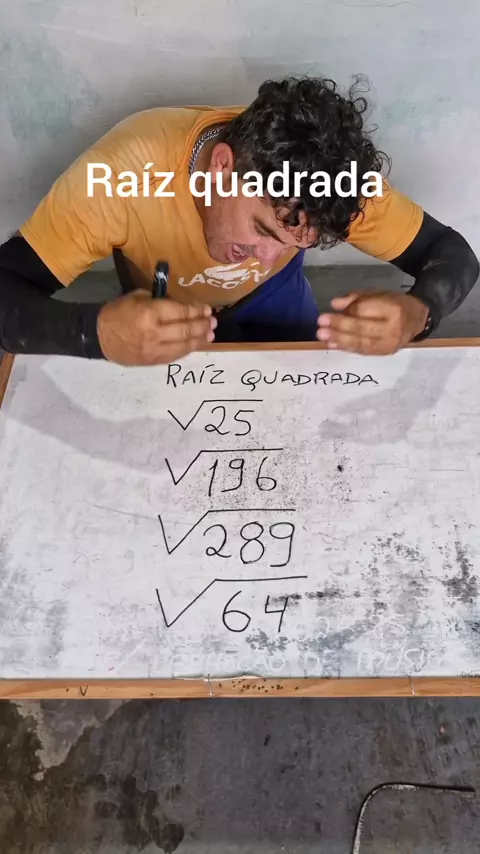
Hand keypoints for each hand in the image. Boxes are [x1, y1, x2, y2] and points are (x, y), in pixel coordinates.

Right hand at [97, 289, 215, 365]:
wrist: (99, 337)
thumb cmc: (117, 313)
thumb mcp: (137, 297)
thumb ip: (160, 301)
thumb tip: (181, 306)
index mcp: (150, 313)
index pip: (181, 312)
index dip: (196, 311)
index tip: (206, 309)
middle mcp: (155, 333)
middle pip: (186, 330)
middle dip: (202, 325)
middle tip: (213, 322)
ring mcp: (154, 349)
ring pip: (184, 346)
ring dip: (199, 340)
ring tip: (210, 335)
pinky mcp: (153, 361)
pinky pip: (175, 356)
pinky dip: (187, 350)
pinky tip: (195, 344)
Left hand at [316, 291, 428, 354]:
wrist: (417, 320)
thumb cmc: (395, 304)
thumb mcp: (378, 294)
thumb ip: (356, 298)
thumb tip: (334, 303)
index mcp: (393, 308)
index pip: (366, 310)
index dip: (347, 311)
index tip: (330, 310)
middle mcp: (393, 328)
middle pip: (362, 327)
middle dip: (340, 326)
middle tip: (320, 324)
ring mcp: (389, 343)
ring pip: (361, 342)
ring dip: (339, 339)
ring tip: (322, 336)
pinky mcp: (384, 353)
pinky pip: (363, 351)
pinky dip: (346, 348)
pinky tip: (332, 345)